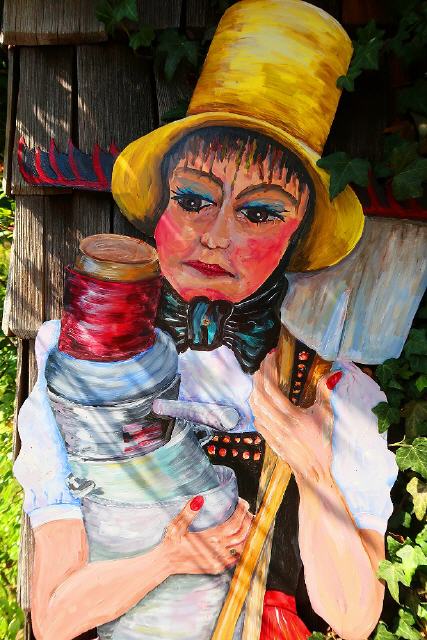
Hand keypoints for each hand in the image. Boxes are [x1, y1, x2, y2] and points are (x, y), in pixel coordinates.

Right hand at [161, 497, 252, 575]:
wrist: (166, 562)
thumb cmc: (171, 541)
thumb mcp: (176, 524)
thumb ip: (188, 512)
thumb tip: (199, 498)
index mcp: (209, 537)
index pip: (233, 523)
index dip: (241, 512)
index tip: (243, 502)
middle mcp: (217, 550)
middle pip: (241, 535)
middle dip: (248, 521)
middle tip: (248, 511)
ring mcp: (218, 560)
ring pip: (242, 548)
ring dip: (248, 536)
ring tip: (249, 524)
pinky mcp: (216, 568)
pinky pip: (235, 559)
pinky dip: (242, 549)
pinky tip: (243, 541)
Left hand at [250, 351, 341, 482]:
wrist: (318, 475)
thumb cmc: (326, 445)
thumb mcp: (328, 417)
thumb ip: (327, 393)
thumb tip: (332, 373)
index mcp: (291, 417)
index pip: (272, 387)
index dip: (269, 369)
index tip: (272, 356)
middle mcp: (278, 424)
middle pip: (259, 394)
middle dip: (259, 375)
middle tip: (264, 364)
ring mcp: (272, 433)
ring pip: (255, 407)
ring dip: (255, 389)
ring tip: (260, 378)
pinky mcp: (271, 441)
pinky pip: (257, 419)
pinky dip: (255, 407)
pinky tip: (259, 401)